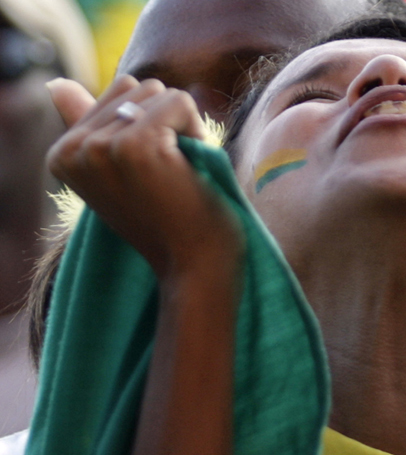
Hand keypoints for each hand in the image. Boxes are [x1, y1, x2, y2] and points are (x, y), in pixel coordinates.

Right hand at [46, 76, 240, 283]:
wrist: (194, 266)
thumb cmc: (168, 222)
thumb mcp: (120, 173)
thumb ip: (90, 127)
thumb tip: (55, 85)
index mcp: (62, 153)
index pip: (117, 92)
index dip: (151, 126)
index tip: (152, 173)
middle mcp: (72, 148)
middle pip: (137, 86)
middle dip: (167, 122)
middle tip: (171, 174)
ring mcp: (100, 146)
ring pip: (158, 91)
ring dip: (184, 128)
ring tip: (180, 174)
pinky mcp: (135, 145)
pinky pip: (180, 101)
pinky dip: (198, 132)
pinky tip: (191, 170)